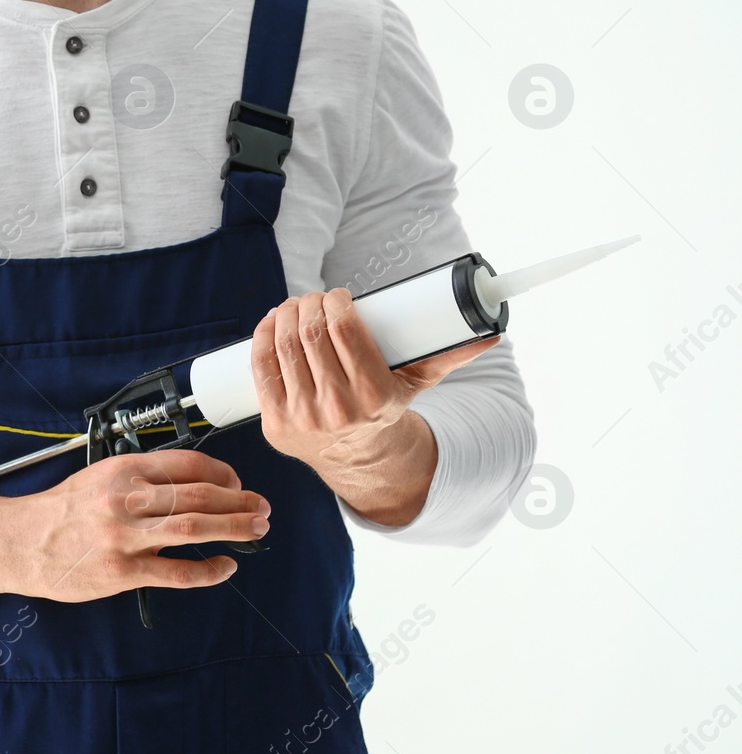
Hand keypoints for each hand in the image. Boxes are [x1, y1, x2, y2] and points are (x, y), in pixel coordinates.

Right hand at [0, 449, 269, 605]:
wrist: (20, 542)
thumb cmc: (61, 510)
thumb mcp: (100, 477)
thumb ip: (142, 477)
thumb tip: (194, 481)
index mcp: (124, 470)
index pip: (188, 464)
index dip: (223, 473)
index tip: (238, 484)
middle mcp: (126, 499)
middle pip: (199, 495)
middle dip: (239, 501)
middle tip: (263, 507)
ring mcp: (123, 536)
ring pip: (193, 529)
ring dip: (234, 528)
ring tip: (258, 529)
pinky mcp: (120, 572)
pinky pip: (175, 572)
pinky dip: (207, 571)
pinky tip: (226, 567)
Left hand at [250, 287, 498, 522]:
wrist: (357, 458)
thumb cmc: (385, 409)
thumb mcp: (417, 384)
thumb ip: (449, 355)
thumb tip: (492, 332)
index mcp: (373, 396)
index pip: (344, 332)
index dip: (335, 303)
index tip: (337, 294)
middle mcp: (336, 408)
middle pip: (310, 334)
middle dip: (309, 305)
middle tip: (314, 298)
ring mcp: (301, 417)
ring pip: (284, 347)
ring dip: (285, 315)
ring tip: (296, 306)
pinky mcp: (274, 422)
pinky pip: (261, 369)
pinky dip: (262, 338)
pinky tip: (271, 322)